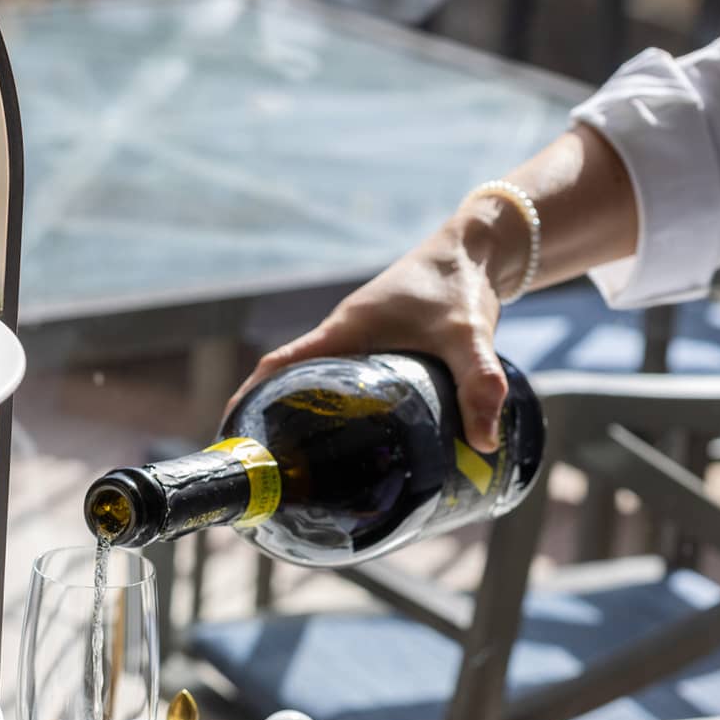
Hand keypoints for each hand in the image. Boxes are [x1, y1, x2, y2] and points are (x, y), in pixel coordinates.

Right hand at [228, 204, 521, 452]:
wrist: (477, 248)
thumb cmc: (461, 282)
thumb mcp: (469, 336)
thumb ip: (479, 385)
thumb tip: (486, 444)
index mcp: (344, 331)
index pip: (279, 367)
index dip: (249, 399)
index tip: (233, 435)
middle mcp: (342, 337)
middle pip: (288, 381)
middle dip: (270, 421)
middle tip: (269, 471)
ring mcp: (357, 342)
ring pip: (315, 383)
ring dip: (300, 416)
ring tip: (299, 467)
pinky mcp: (377, 347)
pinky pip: (341, 381)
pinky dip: (333, 408)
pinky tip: (348, 441)